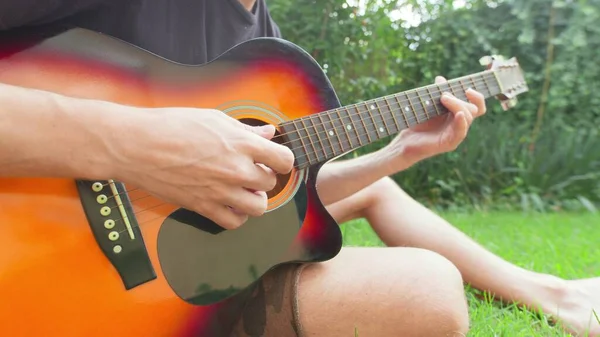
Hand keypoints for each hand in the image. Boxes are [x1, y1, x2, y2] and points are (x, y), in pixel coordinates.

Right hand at [112, 107, 294, 228]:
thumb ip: (245, 130)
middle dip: (264, 177)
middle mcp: (235, 170)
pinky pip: (234, 222)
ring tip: (243, 189)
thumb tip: (268, 134)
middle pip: (270, 183)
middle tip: (250, 170)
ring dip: (255, 199)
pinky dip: (236, 215)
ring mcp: (221, 191)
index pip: (283, 160)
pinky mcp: (203, 207)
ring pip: (259, 207)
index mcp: (241, 144)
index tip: (274, 160)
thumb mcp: (213, 118)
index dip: (281, 160)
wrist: (138, 146)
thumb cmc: (171, 126)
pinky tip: (229, 203)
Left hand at [384, 76, 485, 166]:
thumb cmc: (416, 123)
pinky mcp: (449, 143)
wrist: (405, 139)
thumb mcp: (428, 104)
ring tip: (443, 98)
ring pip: (467, 118)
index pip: (477, 107)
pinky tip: (458, 114)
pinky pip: (461, 132)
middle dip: (460, 99)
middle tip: (443, 95)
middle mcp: (459, 125)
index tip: (468, 89)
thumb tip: (441, 78)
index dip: (477, 97)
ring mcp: (455, 135)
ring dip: (457, 105)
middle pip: (473, 110)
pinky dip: (461, 122)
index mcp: (457, 115)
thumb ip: (436, 92)